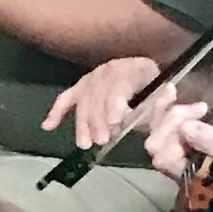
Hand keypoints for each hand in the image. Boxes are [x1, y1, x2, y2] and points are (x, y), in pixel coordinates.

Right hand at [44, 55, 166, 152]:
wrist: (154, 83)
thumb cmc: (160, 96)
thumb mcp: (164, 101)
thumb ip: (156, 109)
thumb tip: (148, 112)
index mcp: (137, 68)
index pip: (120, 84)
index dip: (115, 103)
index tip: (114, 123)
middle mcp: (112, 68)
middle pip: (98, 93)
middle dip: (98, 119)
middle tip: (100, 140)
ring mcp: (94, 76)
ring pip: (83, 99)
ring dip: (82, 123)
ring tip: (85, 143)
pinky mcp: (83, 86)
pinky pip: (67, 98)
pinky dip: (57, 112)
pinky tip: (48, 126)